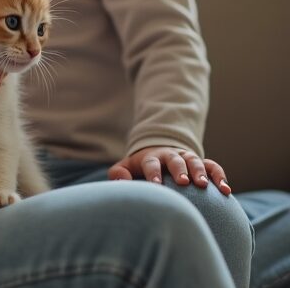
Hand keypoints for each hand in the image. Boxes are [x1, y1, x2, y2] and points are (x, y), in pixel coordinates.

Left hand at [108, 146, 231, 195]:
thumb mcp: (126, 167)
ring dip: (200, 172)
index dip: (153, 173)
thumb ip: (119, 174)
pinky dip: (220, 176)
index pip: (151, 164)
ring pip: (195, 161)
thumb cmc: (140, 167)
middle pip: (175, 160)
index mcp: (151, 158)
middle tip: (183, 182)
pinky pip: (212, 167)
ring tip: (204, 186)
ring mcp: (187, 158)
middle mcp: (170, 156)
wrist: (159, 154)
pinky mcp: (201, 163)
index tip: (156, 184)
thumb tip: (121, 183)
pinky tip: (226, 191)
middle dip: (179, 170)